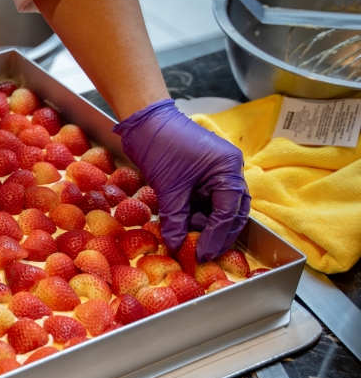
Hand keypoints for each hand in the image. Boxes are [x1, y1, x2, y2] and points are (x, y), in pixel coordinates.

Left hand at [114, 99, 250, 262]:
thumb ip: (175, 218)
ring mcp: (217, 173)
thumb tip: (176, 244)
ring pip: (218, 208)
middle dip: (218, 234)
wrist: (145, 122)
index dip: (217, 235)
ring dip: (206, 226)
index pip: (229, 211)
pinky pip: (205, 201)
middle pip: (232, 212)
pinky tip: (185, 229)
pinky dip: (196, 216)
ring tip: (190, 243)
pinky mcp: (203, 176)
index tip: (204, 254)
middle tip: (204, 255)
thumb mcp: (169, 187)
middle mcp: (228, 171)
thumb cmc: (160, 145)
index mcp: (228, 169)